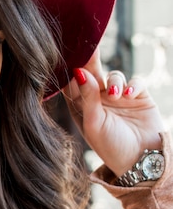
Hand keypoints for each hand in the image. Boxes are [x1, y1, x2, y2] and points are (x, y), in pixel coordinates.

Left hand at [62, 48, 165, 176]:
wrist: (142, 160)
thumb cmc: (112, 147)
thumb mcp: (94, 123)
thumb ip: (87, 98)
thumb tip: (78, 71)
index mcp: (81, 108)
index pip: (72, 84)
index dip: (69, 70)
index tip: (67, 54)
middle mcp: (98, 100)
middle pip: (92, 74)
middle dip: (90, 61)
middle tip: (89, 47)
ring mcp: (118, 97)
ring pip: (113, 76)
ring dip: (114, 81)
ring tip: (115, 94)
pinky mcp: (139, 96)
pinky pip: (135, 81)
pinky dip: (133, 84)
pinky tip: (130, 94)